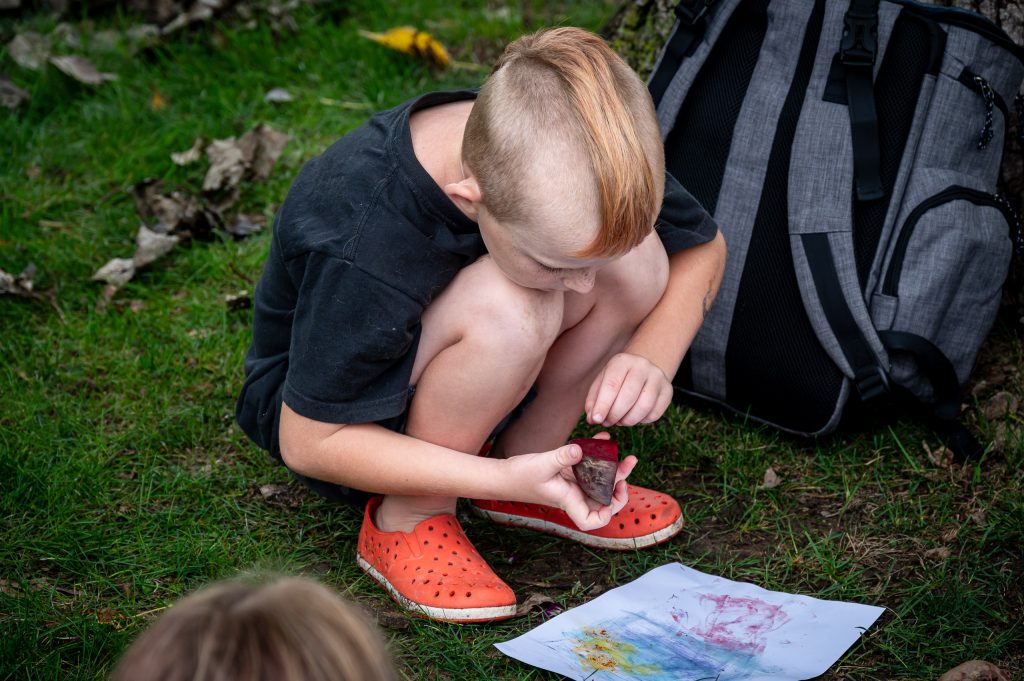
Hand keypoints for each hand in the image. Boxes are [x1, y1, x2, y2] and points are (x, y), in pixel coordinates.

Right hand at [505, 442, 637, 530]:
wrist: (503, 475)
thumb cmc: (519, 477)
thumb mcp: (542, 464)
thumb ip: (562, 457)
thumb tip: (580, 449)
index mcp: (568, 501)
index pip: (590, 521)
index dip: (605, 515)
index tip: (610, 499)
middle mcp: (573, 495)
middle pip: (603, 498)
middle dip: (619, 484)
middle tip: (627, 464)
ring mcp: (572, 484)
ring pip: (599, 481)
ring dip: (613, 468)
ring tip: (622, 454)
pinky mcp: (568, 472)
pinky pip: (588, 465)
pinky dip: (597, 454)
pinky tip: (602, 439)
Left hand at [585, 352, 673, 426]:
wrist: (643, 369)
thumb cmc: (617, 378)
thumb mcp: (602, 382)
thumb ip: (594, 400)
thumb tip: (593, 420)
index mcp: (622, 361)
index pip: (612, 385)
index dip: (603, 405)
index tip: (596, 420)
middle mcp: (642, 366)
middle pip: (628, 396)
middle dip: (615, 415)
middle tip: (607, 422)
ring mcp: (658, 377)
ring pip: (644, 407)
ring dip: (628, 420)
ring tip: (620, 421)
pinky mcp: (668, 390)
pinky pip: (655, 414)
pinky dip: (641, 421)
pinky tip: (634, 417)